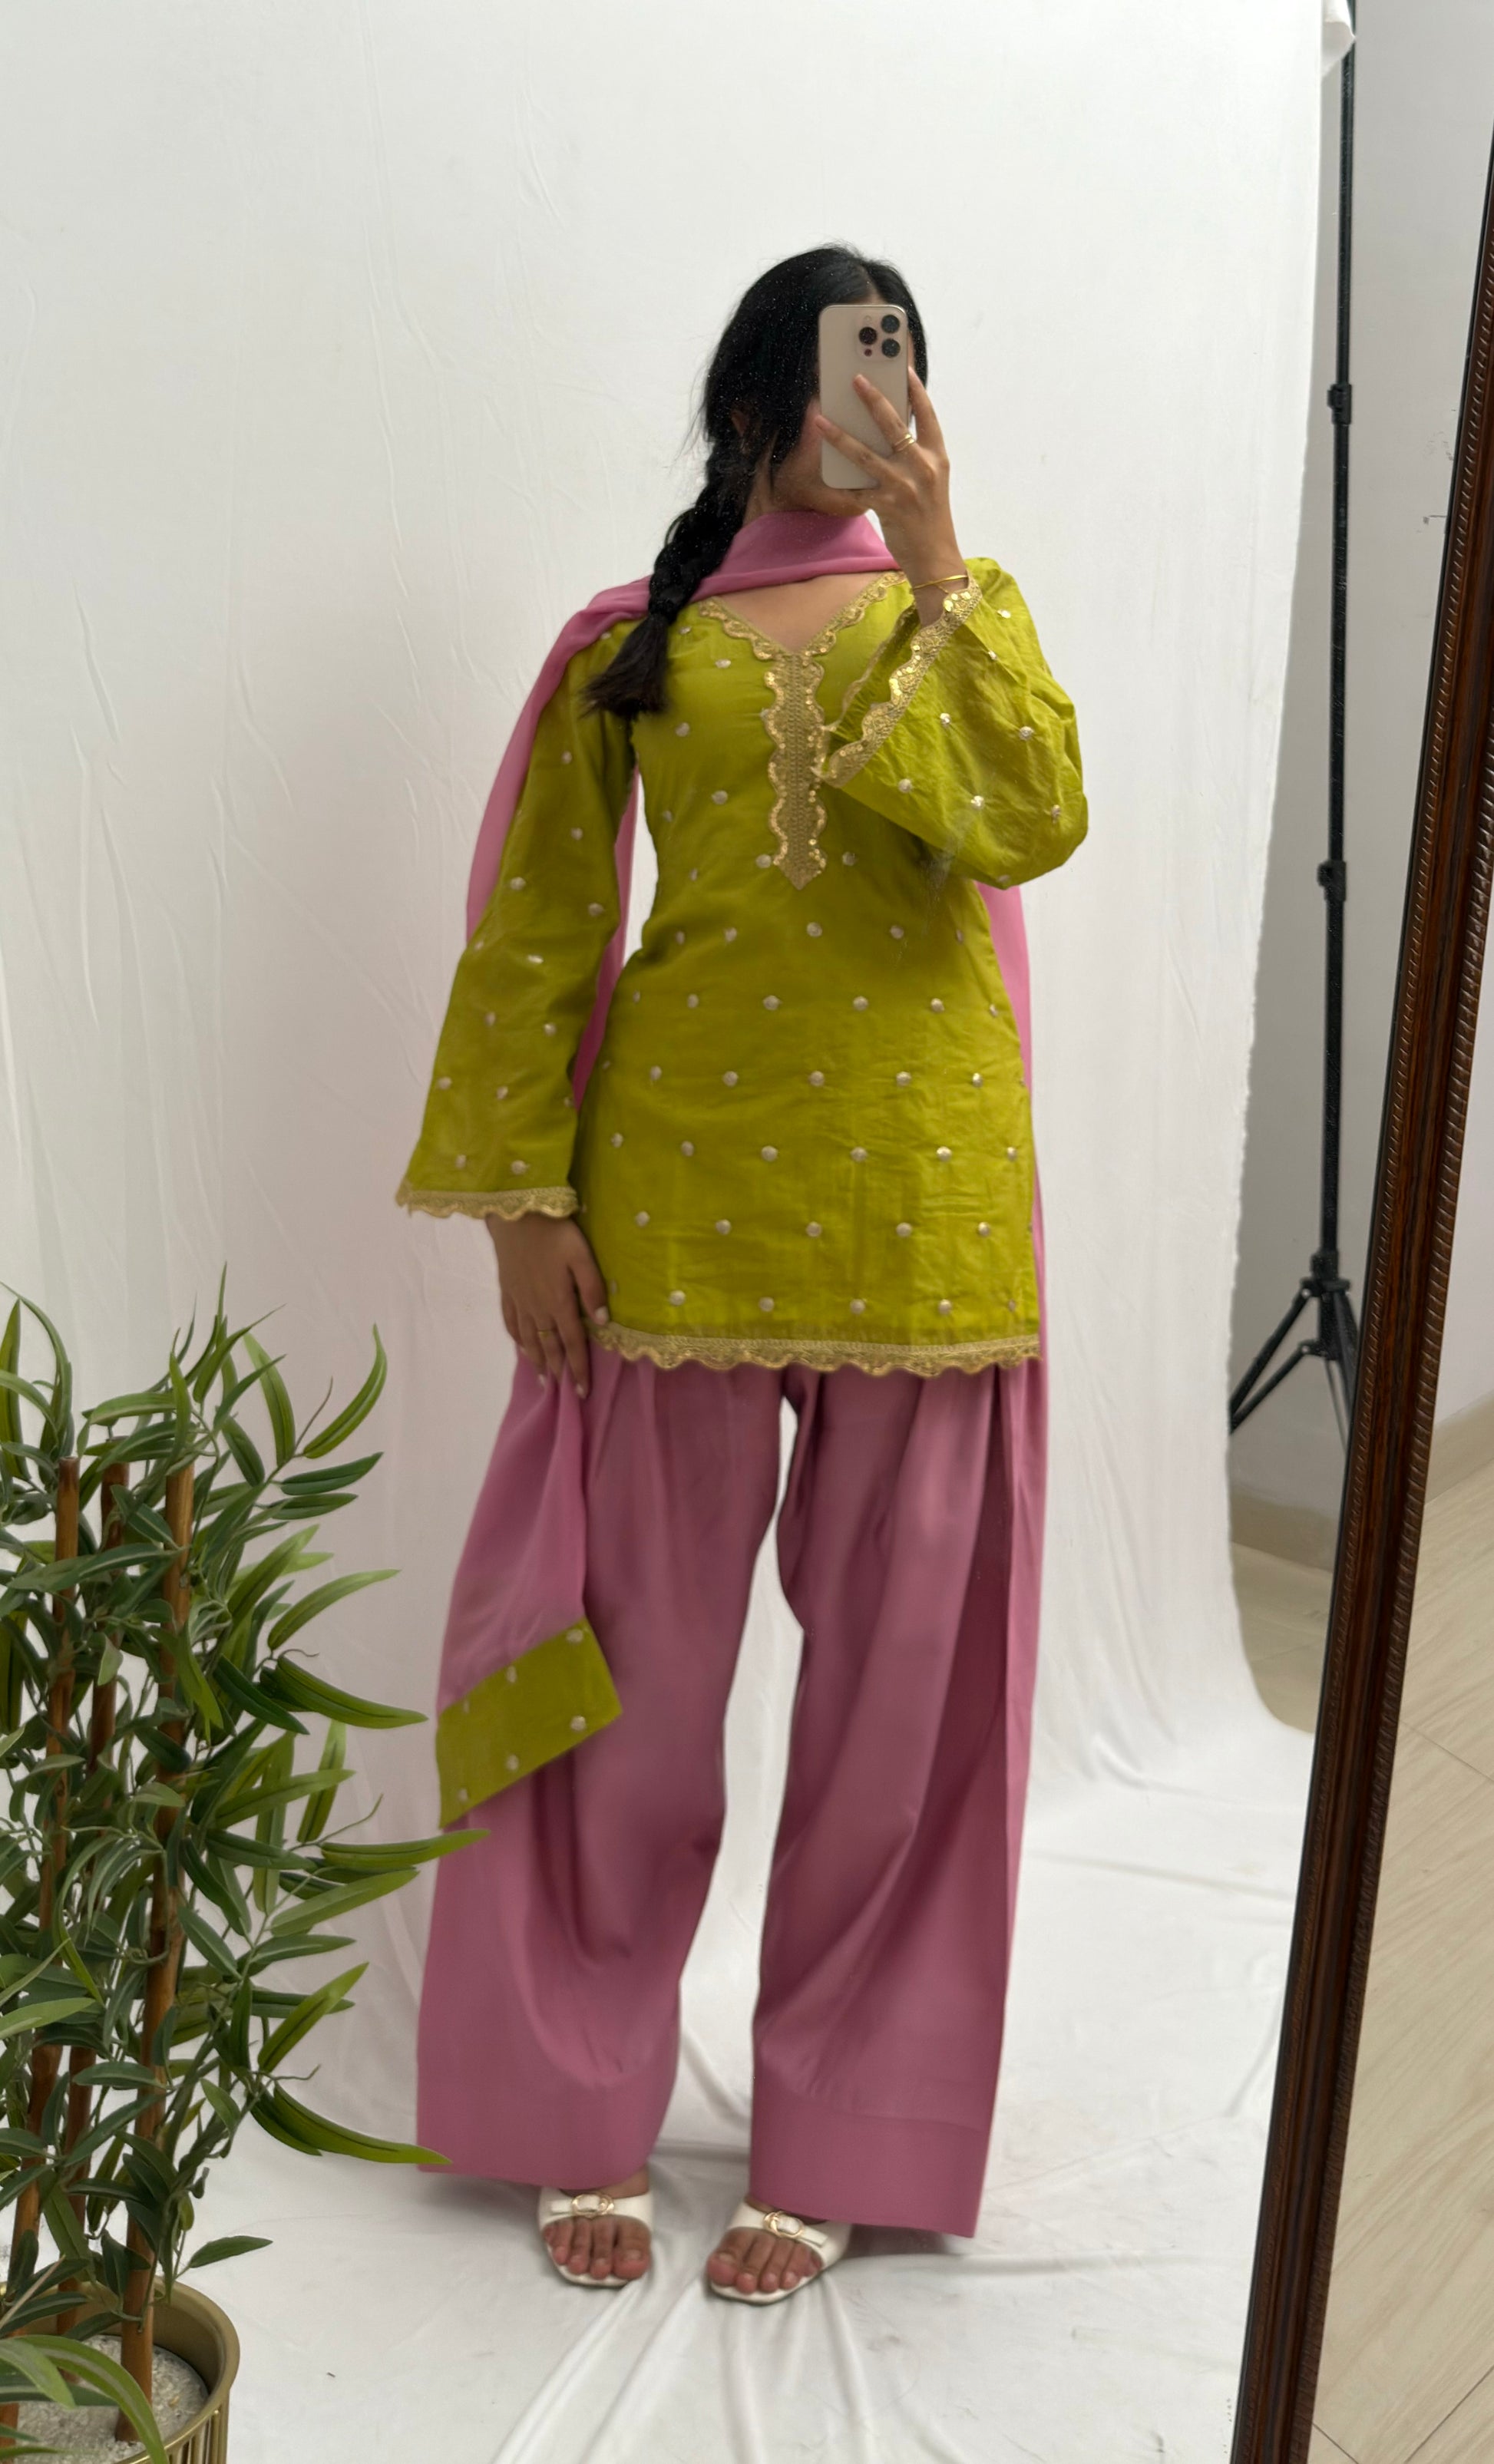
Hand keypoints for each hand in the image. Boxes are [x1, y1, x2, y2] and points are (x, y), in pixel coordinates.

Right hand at [485, 1212, 607, 1398]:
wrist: (516, 1215)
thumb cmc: (555, 1233)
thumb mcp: (581, 1256)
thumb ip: (593, 1289)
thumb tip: (602, 1322)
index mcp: (559, 1302)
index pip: (572, 1343)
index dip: (579, 1368)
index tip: (583, 1392)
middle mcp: (538, 1308)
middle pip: (550, 1346)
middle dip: (559, 1370)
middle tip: (564, 1392)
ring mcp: (519, 1300)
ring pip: (529, 1339)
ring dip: (537, 1360)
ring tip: (543, 1378)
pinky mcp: (507, 1290)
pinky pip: (511, 1322)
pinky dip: (517, 1339)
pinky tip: (521, 1346)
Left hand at [812, 368, 964, 613]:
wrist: (936, 558)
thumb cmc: (931, 518)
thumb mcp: (931, 481)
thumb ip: (914, 457)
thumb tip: (885, 434)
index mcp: (937, 457)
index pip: (927, 415)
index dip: (915, 390)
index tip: (902, 368)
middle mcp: (922, 467)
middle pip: (894, 425)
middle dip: (873, 399)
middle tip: (856, 379)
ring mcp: (903, 486)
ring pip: (865, 453)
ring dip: (840, 435)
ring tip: (821, 419)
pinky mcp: (886, 506)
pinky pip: (855, 489)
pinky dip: (838, 481)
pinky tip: (821, 467)